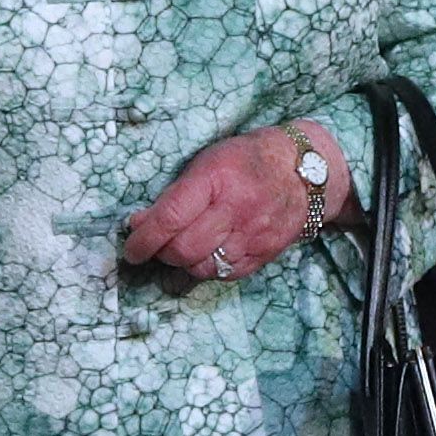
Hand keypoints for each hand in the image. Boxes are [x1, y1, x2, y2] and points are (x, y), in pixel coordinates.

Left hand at [121, 121, 350, 284]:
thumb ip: (175, 194)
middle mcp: (236, 209)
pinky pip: (226, 274)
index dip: (144, 239)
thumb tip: (140, 225)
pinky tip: (208, 252)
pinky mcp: (264, 254)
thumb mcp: (207, 162)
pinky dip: (209, 268)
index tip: (132, 249)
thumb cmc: (246, 161)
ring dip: (184, 263)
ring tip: (183, 247)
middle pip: (184, 250)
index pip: (170, 218)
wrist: (303, 171)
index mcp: (216, 179)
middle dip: (162, 252)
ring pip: (203, 268)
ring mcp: (253, 235)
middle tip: (157, 245)